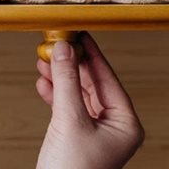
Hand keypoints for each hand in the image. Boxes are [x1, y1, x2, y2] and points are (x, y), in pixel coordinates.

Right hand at [35, 32, 143, 168]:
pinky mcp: (76, 135)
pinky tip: (43, 81)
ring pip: (77, 93)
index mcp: (125, 123)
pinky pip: (66, 105)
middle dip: (71, 63)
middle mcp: (113, 126)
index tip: (78, 33)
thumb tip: (62, 49)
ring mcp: (94, 131)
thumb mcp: (69, 119)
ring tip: (45, 58)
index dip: (91, 54)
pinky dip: (54, 92)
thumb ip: (65, 81)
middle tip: (56, 43)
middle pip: (92, 83)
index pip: (108, 78)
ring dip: (60, 76)